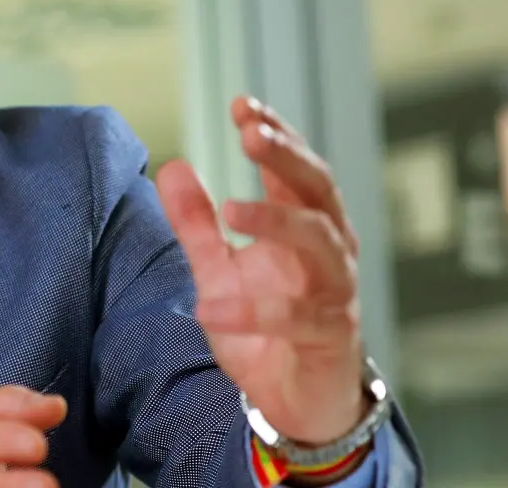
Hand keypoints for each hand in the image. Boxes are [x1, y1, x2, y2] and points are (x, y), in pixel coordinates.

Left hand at [155, 96, 365, 445]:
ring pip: (321, 242)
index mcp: (303, 227)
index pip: (294, 168)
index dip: (274, 133)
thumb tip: (172, 166)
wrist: (298, 402)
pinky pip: (296, 318)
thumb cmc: (266, 328)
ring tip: (231, 209)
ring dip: (276, 220)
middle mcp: (328, 250)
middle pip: (318, 189)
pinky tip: (210, 306)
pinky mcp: (329, 337)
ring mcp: (335, 292)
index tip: (242, 104)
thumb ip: (195, 222)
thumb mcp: (219, 268)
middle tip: (252, 133)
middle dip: (287, 157)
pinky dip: (253, 311)